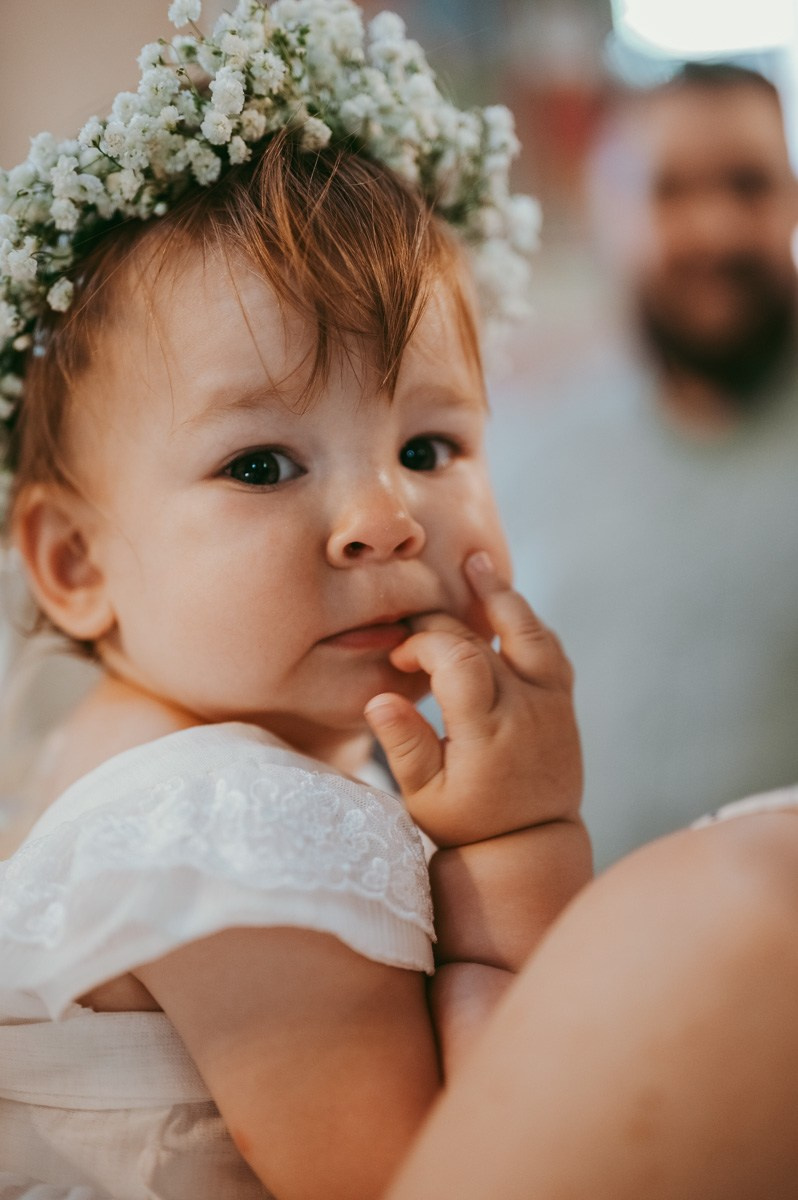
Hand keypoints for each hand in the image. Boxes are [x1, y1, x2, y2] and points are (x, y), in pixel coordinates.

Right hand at [364, 552, 581, 847]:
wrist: (532, 844)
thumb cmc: (468, 821)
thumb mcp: (424, 796)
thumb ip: (403, 745)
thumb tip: (379, 698)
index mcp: (488, 730)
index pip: (456, 659)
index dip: (422, 645)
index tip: (399, 658)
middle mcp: (526, 708)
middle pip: (485, 640)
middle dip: (443, 624)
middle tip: (413, 625)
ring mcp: (551, 702)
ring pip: (530, 632)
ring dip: (501, 596)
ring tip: (475, 563)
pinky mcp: (563, 703)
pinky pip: (549, 649)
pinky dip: (525, 622)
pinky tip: (504, 605)